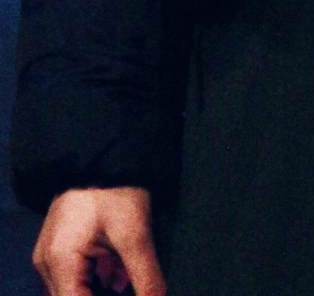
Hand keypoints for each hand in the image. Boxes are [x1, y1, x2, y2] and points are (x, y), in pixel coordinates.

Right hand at [33, 187, 165, 295]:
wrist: (104, 152)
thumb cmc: (115, 190)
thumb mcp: (135, 235)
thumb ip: (145, 277)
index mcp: (60, 263)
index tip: (125, 293)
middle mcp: (48, 263)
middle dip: (100, 294)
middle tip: (125, 282)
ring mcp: (51, 253)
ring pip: (74, 287)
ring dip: (100, 287)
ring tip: (124, 273)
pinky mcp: (61, 243)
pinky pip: (75, 272)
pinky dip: (97, 274)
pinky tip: (120, 269)